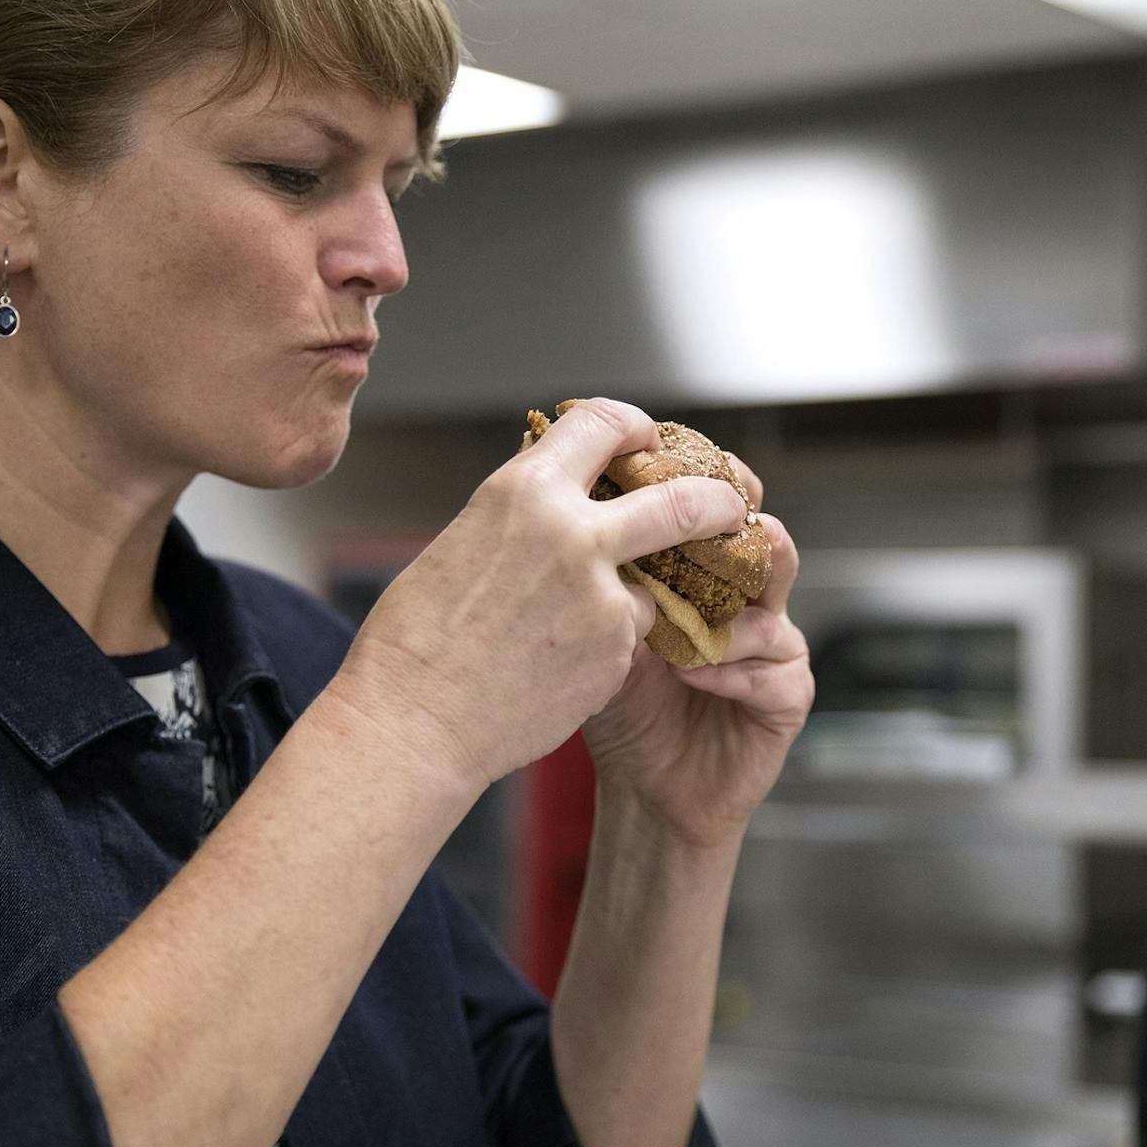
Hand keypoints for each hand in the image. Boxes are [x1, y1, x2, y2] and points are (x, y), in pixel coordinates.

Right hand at [324, 399, 752, 797]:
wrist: (414, 721)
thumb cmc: (417, 638)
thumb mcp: (465, 541)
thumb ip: (525, 516)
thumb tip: (558, 499)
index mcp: (523, 490)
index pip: (605, 425)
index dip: (637, 429)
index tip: (650, 445)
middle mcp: (571, 531)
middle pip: (681, 497)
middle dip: (719, 500)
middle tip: (733, 506)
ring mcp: (601, 594)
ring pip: (655, 579)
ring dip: (640, 593)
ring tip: (588, 621)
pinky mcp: (616, 650)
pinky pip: (635, 633)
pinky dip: (615, 642)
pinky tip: (566, 664)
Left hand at [581, 448, 813, 850]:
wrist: (643, 791)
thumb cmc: (621, 707)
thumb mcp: (601, 633)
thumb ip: (601, 582)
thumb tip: (570, 516)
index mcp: (704, 576)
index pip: (713, 509)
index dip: (695, 481)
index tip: (663, 462)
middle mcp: (745, 601)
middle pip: (761, 534)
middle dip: (738, 516)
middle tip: (709, 510)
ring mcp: (773, 645)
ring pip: (777, 595)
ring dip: (732, 602)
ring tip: (695, 620)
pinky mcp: (787, 696)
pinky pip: (775, 670)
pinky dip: (733, 669)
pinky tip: (697, 674)